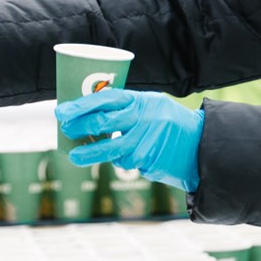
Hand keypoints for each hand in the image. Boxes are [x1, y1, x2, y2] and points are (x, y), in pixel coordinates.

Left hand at [57, 89, 203, 191]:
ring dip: (88, 154)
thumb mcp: (151, 105)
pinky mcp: (146, 160)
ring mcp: (144, 142)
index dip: (81, 105)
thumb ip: (126, 108)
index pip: (105, 99)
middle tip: (66, 130)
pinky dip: (120, 160)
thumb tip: (89, 115)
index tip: (62, 112)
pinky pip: (124, 161)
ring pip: (108, 149)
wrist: (199, 143)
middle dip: (79, 127)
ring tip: (75, 156)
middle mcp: (142, 119)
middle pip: (102, 123)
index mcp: (141, 100)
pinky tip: (126, 155)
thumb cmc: (169, 121)